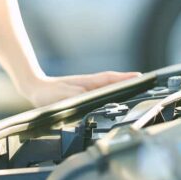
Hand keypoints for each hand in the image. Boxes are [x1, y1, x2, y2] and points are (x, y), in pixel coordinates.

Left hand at [20, 70, 141, 107]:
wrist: (35, 88)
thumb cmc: (48, 93)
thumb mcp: (62, 96)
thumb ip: (78, 97)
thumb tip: (92, 99)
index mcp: (88, 83)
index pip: (111, 78)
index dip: (126, 78)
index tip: (140, 77)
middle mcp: (90, 84)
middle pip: (114, 82)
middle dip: (129, 83)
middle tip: (145, 85)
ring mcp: (88, 89)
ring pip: (109, 87)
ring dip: (121, 88)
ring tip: (136, 93)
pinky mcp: (83, 94)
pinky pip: (102, 93)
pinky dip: (111, 94)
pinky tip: (113, 102)